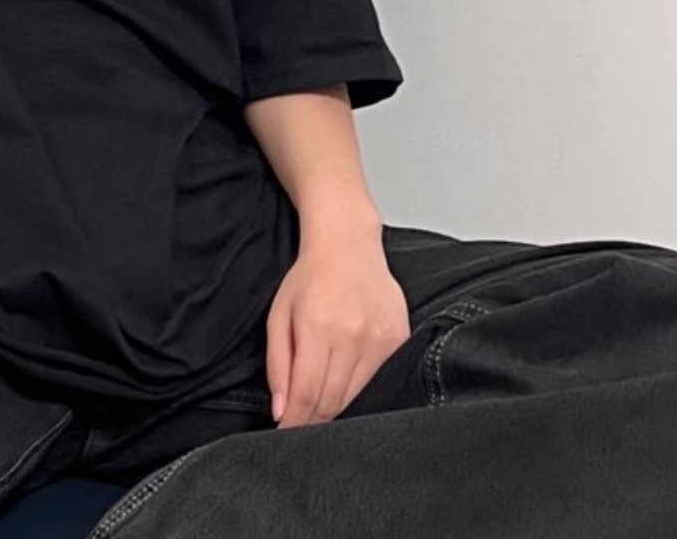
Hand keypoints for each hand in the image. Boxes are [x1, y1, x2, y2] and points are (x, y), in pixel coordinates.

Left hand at [265, 226, 410, 429]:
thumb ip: (278, 365)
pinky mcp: (398, 339)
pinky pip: (376, 380)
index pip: (308, 394)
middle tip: (298, 423)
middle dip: (312, 419)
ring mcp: (380, 338)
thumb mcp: (278, 315)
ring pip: (355, 396)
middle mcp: (353, 334)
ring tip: (318, 400)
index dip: (295, 422)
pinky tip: (343, 375)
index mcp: (318, 327)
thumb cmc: (310, 277)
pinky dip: (358, 387)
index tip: (284, 433)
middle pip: (332, 401)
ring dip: (334, 406)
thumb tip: (281, 412)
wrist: (348, 244)